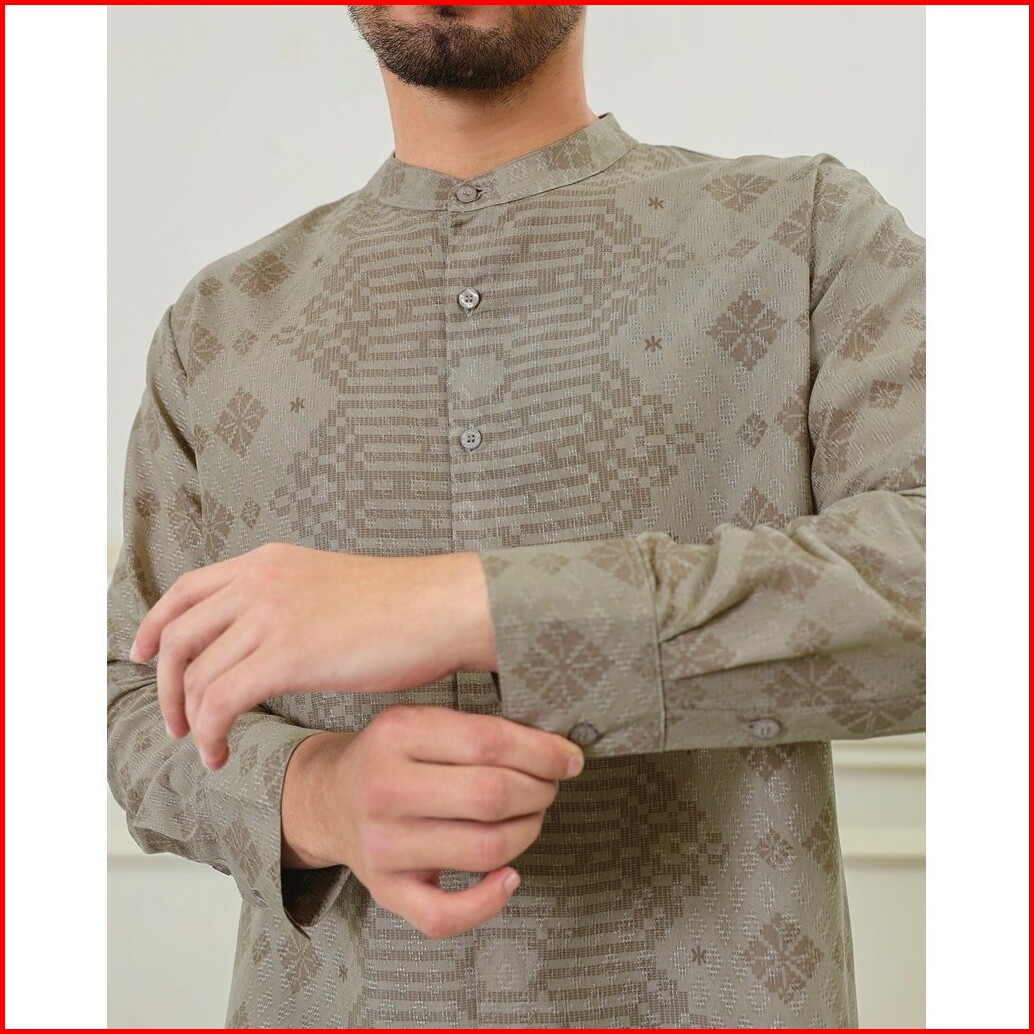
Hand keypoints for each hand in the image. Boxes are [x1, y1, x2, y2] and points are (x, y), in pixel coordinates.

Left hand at [129, 543, 495, 768]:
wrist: (443, 606)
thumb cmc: (404, 605)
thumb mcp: (329, 584)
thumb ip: (288, 600)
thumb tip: (267, 638)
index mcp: (267, 562)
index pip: (186, 590)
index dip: (153, 625)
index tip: (142, 654)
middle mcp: (258, 581)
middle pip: (177, 635)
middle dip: (165, 685)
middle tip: (175, 719)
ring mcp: (269, 615)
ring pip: (195, 675)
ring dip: (190, 719)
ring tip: (206, 745)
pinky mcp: (286, 655)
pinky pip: (220, 702)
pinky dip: (211, 734)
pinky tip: (221, 753)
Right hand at [282, 705, 583, 937]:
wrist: (327, 798)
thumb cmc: (390, 756)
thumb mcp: (420, 720)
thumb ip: (477, 730)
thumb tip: (557, 751)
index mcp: (396, 733)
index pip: (487, 742)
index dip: (542, 752)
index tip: (568, 757)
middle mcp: (383, 789)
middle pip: (490, 796)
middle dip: (540, 790)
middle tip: (550, 785)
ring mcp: (382, 846)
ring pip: (483, 850)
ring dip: (527, 832)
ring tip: (532, 816)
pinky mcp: (385, 891)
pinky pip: (446, 915)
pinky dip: (490, 901)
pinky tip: (509, 876)